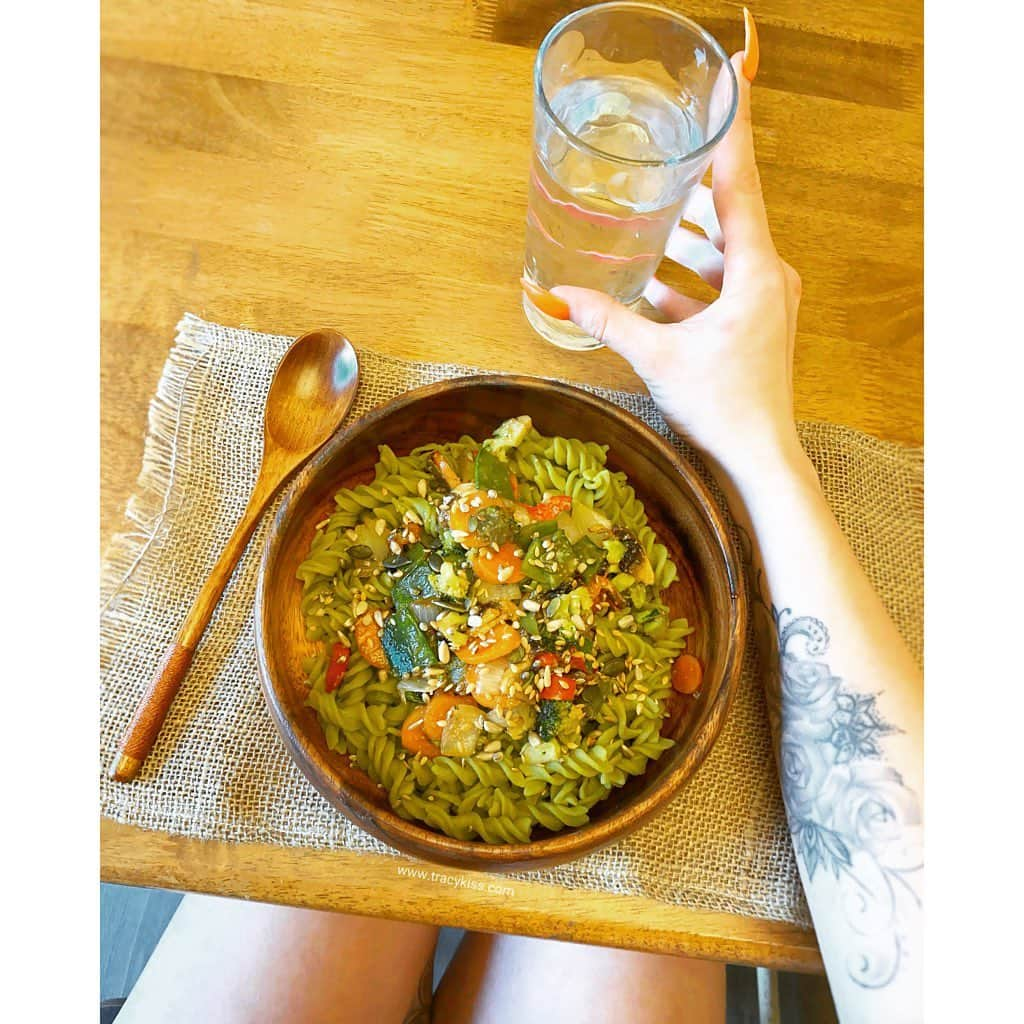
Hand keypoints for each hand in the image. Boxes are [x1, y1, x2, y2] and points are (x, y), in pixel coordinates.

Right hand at [550, 53, 802, 485]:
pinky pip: (723, 284)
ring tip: (652, 215)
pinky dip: (692, 279)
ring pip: (725, 250)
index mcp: (756, 271)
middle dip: (697, 182)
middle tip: (672, 148)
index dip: (733, 131)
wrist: (760, 455)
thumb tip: (556, 295)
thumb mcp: (656, 357)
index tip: (731, 81)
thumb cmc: (721, 405)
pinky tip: (655, 283)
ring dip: (689, 238)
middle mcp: (770, 277)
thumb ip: (607, 320)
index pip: (740, 183)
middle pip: (732, 212)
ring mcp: (767, 301)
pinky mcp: (757, 322)